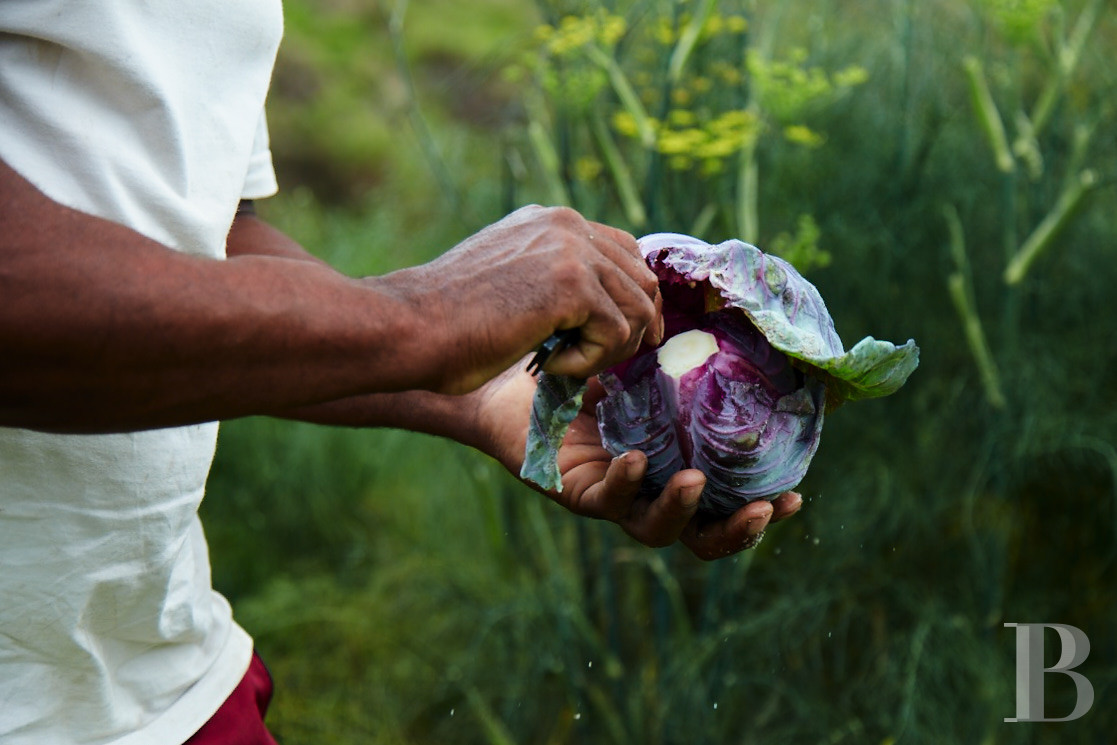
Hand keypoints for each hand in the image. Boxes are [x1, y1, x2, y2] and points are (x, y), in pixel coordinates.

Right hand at [398, 206, 663, 393]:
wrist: (412, 327)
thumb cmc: (447, 321)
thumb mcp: (506, 282)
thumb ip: (548, 278)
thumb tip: (596, 307)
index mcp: (549, 221)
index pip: (622, 252)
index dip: (632, 298)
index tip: (627, 336)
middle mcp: (566, 224)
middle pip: (641, 279)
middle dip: (633, 328)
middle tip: (601, 362)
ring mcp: (571, 250)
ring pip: (637, 309)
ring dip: (607, 350)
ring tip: (563, 364)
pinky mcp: (572, 284)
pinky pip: (615, 334)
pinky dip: (588, 363)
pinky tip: (549, 364)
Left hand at [475, 367, 802, 559]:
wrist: (519, 380)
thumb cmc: (588, 373)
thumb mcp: (644, 365)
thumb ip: (686, 356)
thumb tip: (739, 316)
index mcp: (678, 468)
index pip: (729, 502)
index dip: (764, 508)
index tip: (795, 493)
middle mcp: (652, 492)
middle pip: (703, 534)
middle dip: (738, 530)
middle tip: (766, 509)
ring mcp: (616, 498)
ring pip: (657, 528)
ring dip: (682, 509)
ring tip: (696, 482)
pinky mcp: (578, 493)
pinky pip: (607, 499)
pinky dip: (625, 481)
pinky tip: (636, 459)